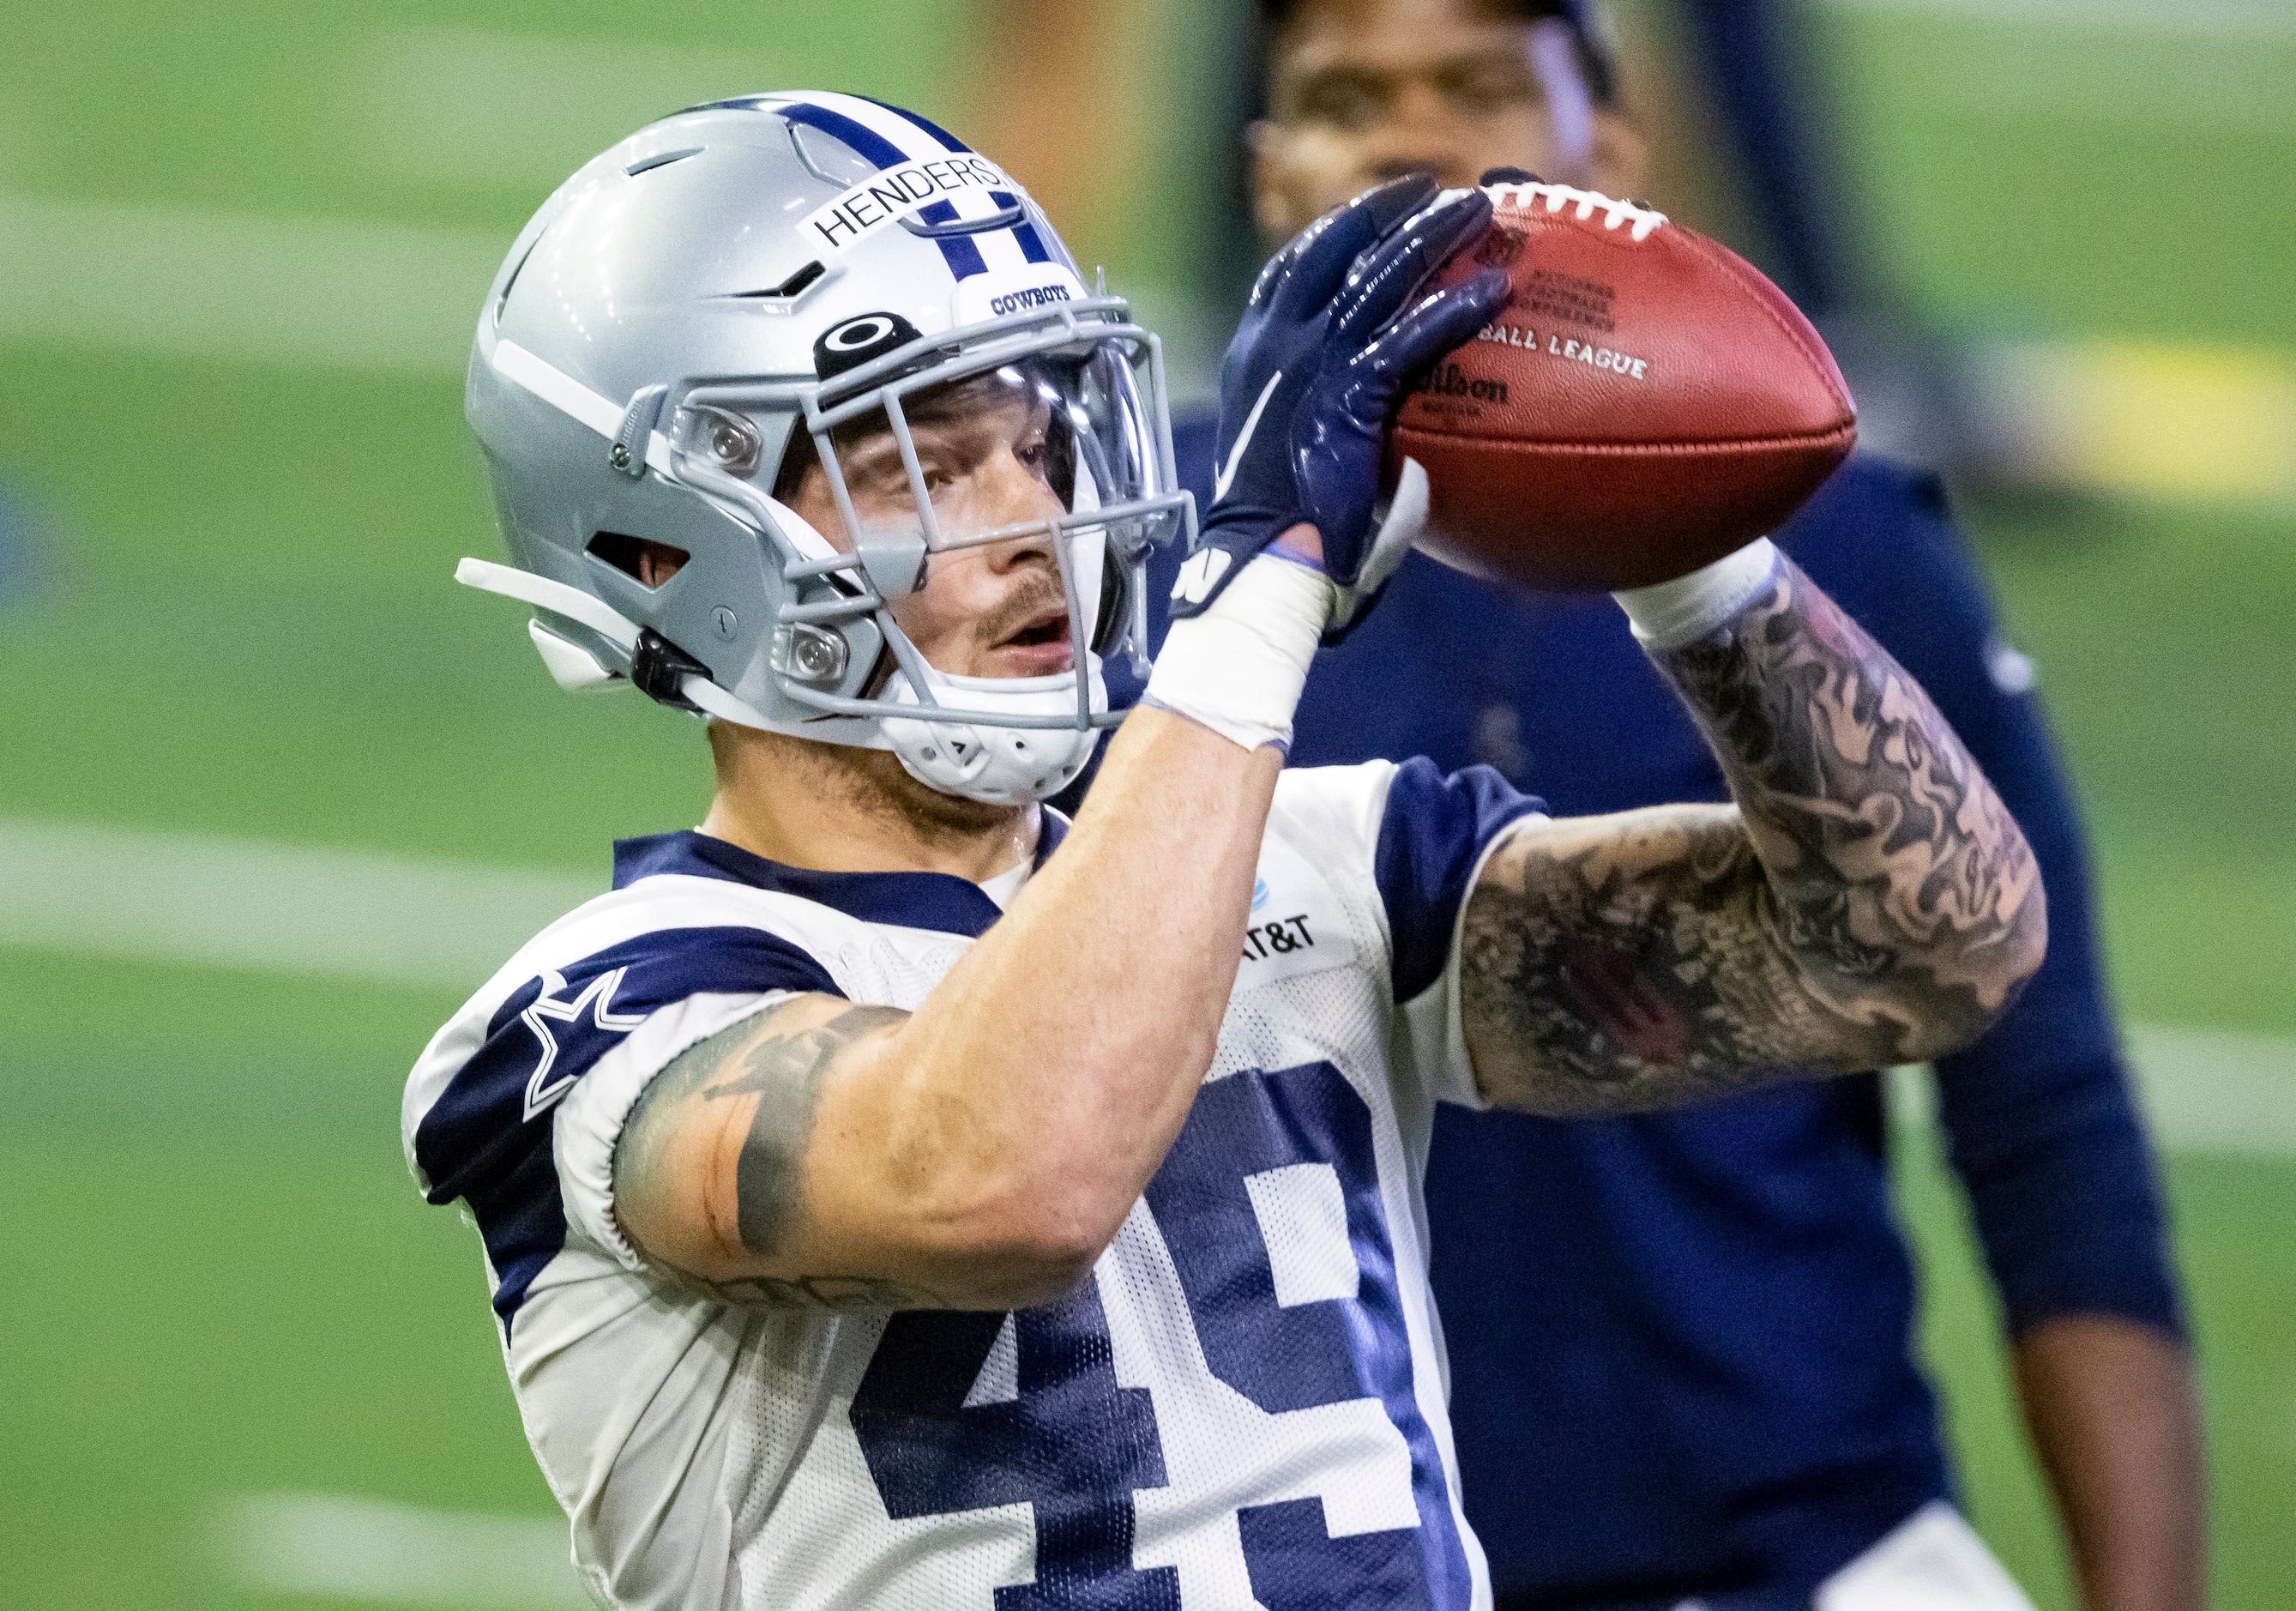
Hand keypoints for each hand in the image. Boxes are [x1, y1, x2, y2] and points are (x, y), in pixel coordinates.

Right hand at [1173, 177, 1508, 640]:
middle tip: (1436, 190)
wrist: (1262, 553)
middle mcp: (1277, 342)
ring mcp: (1309, 363)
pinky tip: (1492, 291)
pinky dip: (1452, 309)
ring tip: (1479, 212)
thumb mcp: (1282, 448)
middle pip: (1337, 248)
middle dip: (1389, 210)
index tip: (1367, 207)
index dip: (1333, 230)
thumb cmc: (1278, 521)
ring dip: (1432, 236)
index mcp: (1254, 350)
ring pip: (1378, 277)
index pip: (1291, 269)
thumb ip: (1317, 414)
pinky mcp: (1345, 394)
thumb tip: (1367, 420)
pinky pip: (1407, 338)